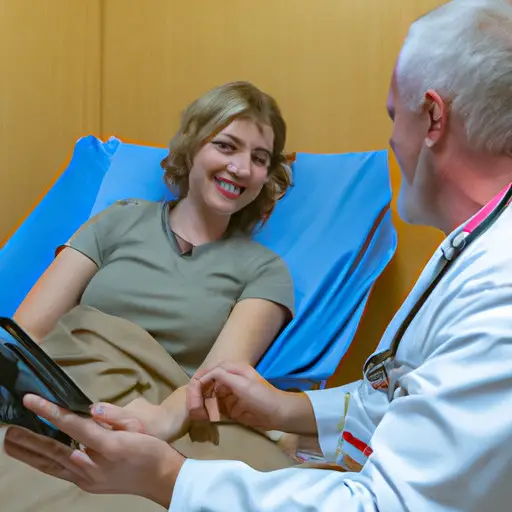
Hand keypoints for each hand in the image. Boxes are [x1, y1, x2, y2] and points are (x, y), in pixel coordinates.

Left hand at [3, 395, 184, 507]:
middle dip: (29, 438)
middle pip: (55, 449)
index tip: (32, 400)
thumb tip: (91, 410)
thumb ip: (114, 416)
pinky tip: (37, 457)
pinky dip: (45, 463)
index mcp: (107, 445)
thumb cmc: (153, 448)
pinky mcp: (88, 484)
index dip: (50, 411)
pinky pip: (61, 472)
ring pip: (53, 464)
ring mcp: (88, 478)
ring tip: (11, 443)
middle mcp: (93, 464)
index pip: (72, 425)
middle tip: (8, 429)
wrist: (162, 478)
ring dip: (30, 454)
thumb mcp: (139, 426)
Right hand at [187, 361, 302, 431]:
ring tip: (197, 412)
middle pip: (208, 382)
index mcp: (234, 370)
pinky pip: (215, 408)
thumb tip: (206, 374)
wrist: (279, 415)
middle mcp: (230, 380)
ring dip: (202, 403)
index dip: (201, 378)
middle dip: (199, 392)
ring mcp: (230, 394)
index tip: (193, 389)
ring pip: (210, 396)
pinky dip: (208, 412)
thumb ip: (224, 376)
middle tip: (193, 405)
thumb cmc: (263, 397)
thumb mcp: (243, 384)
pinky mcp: (231, 408)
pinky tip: (204, 417)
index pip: (212, 370)